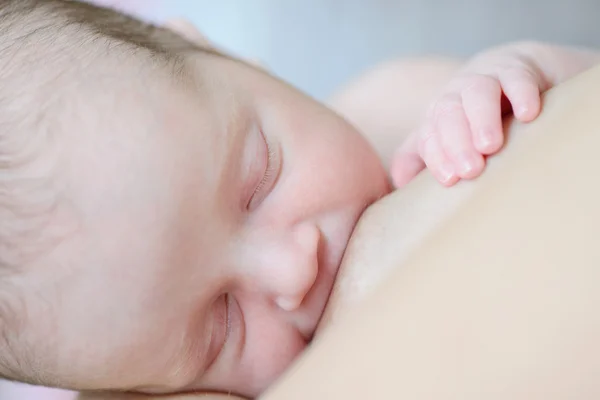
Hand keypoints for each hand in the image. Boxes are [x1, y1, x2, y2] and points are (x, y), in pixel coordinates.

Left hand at [390, 44, 549, 187]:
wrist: (519, 67)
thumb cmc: (479, 113)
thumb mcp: (449, 132)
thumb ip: (423, 155)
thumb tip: (399, 182)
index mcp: (439, 113)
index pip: (430, 134)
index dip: (436, 155)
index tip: (449, 179)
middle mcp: (458, 93)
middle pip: (449, 113)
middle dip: (456, 142)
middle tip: (470, 170)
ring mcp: (488, 78)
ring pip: (478, 93)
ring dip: (481, 119)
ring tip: (490, 146)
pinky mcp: (521, 68)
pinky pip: (519, 77)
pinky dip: (522, 93)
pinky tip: (528, 115)